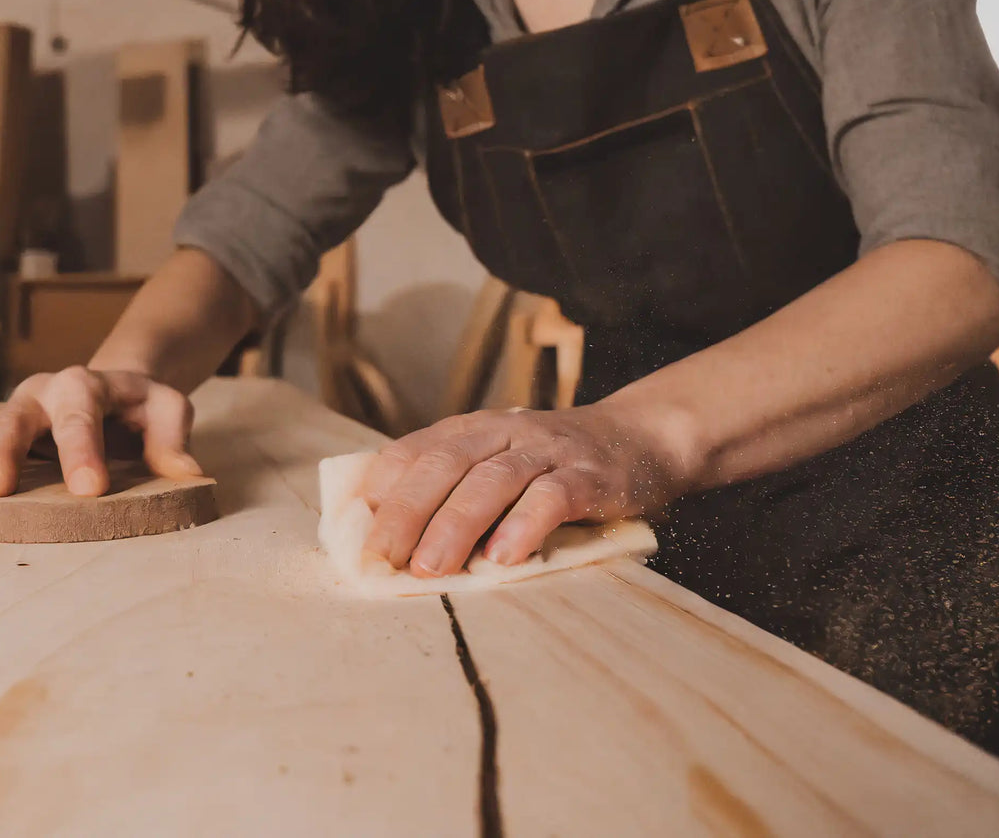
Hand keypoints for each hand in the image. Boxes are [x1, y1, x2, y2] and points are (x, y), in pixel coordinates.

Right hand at [0, 367, 202, 497]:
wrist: (115, 390)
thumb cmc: (142, 406)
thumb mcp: (168, 409)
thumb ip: (175, 437)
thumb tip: (190, 474)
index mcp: (88, 384)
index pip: (83, 417)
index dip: (83, 452)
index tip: (89, 489)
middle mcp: (43, 391)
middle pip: (16, 416)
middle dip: (4, 452)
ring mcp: (14, 408)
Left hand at [360, 404, 675, 577]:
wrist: (641, 439)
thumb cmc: (555, 468)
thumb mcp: (501, 464)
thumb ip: (457, 493)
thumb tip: (394, 549)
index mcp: (473, 430)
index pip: (414, 451)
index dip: (382, 491)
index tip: (357, 537)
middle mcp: (505, 431)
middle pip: (445, 464)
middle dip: (407, 511)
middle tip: (381, 559)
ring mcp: (549, 450)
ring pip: (493, 479)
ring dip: (455, 523)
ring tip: (430, 568)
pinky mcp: (590, 475)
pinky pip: (553, 496)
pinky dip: (525, 524)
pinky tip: (504, 558)